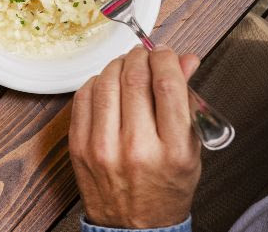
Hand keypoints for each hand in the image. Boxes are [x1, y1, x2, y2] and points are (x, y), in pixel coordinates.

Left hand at [69, 46, 201, 228]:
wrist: (134, 228)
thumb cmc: (165, 188)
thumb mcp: (189, 149)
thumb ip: (186, 101)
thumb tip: (186, 60)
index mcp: (171, 151)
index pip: (167, 85)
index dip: (165, 59)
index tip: (165, 53)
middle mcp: (136, 148)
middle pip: (134, 77)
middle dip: (140, 56)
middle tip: (144, 54)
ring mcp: (102, 147)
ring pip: (106, 81)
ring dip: (118, 64)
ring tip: (126, 65)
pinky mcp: (78, 145)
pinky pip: (83, 95)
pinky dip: (97, 81)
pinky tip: (106, 84)